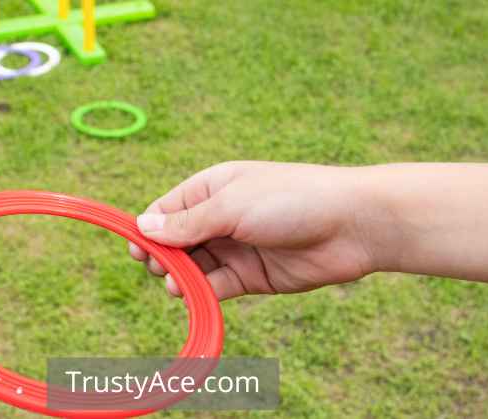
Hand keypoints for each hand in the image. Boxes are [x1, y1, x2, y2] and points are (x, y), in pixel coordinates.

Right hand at [128, 161, 379, 300]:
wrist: (351, 225)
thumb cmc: (289, 200)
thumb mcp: (231, 206)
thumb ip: (187, 223)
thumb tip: (142, 227)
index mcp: (211, 189)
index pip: (166, 211)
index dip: (148, 230)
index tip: (136, 251)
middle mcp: (220, 218)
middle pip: (175, 242)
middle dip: (162, 256)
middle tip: (159, 267)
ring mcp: (236, 248)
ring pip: (194, 267)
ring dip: (180, 277)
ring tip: (176, 285)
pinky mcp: (252, 276)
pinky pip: (217, 286)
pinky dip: (202, 293)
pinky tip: (195, 295)